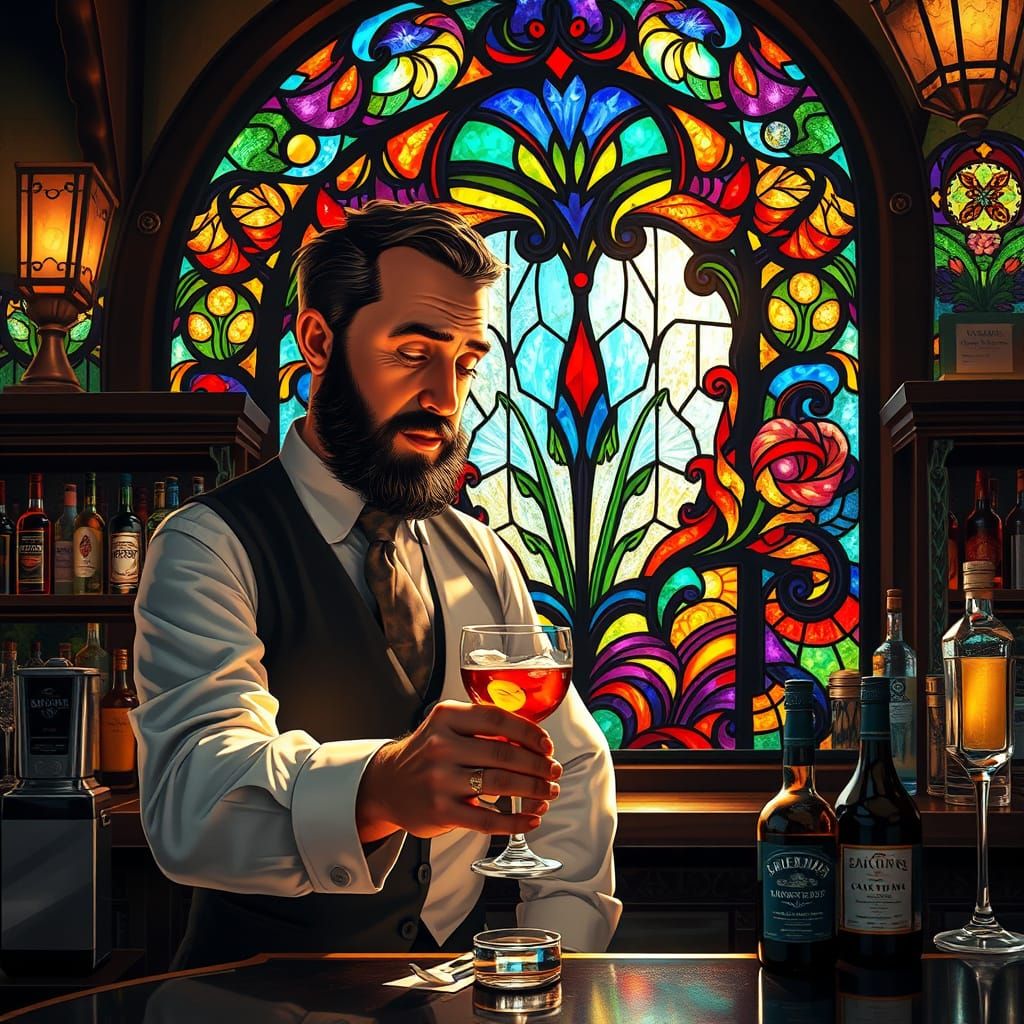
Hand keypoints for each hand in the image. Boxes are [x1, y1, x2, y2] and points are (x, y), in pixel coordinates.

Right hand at [356, 700, 561, 841]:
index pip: (498, 719)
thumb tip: (531, 736)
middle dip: (538, 764)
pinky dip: (515, 821)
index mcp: (447, 717)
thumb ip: (482, 726)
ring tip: (548, 792)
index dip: (529, 732)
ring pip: (500, 784)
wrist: (386, 784)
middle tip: (554, 771)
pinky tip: (530, 819)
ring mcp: (440, 779)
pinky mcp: (441, 810)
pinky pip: (486, 819)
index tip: (547, 745)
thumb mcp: (447, 726)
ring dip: (533, 790)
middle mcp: (441, 745)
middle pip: (504, 754)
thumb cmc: (427, 753)